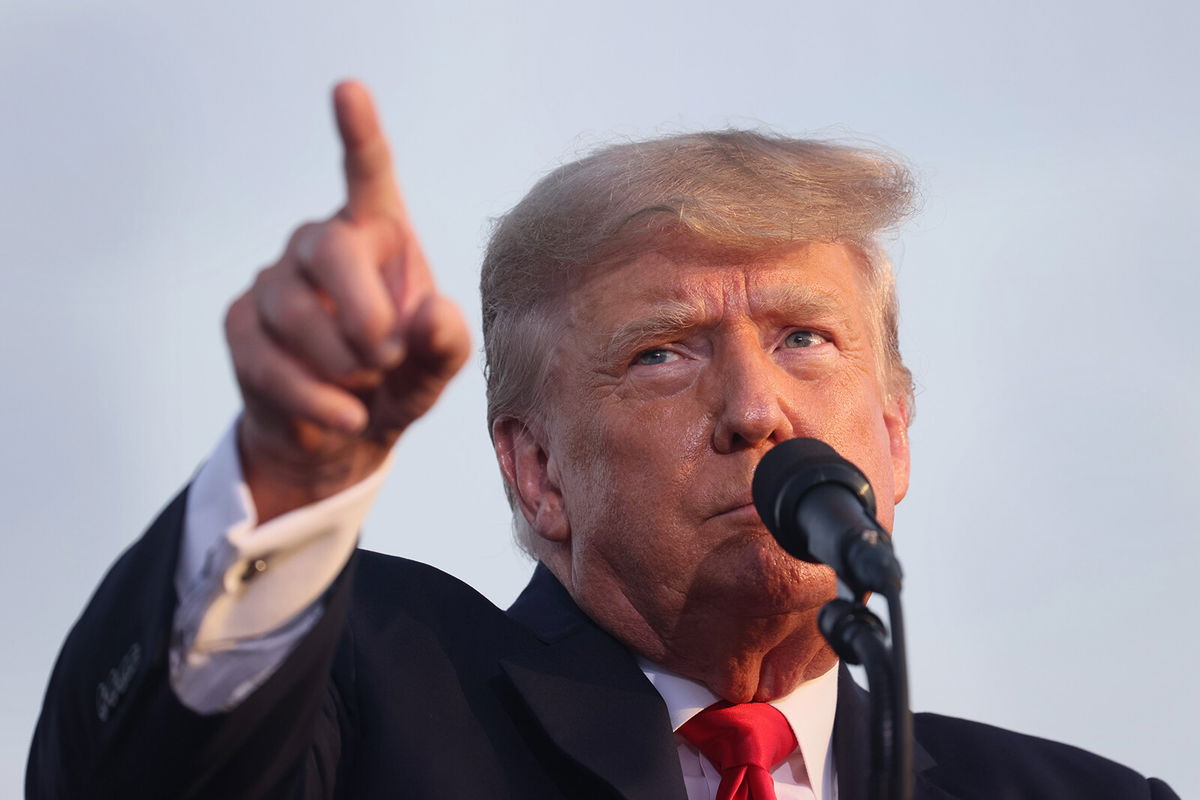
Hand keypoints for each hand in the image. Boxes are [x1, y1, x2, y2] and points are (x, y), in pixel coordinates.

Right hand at [224, 81, 470, 522]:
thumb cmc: (401, 380)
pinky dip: (317, 398)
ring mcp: (274, 281)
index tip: (348, 90)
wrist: (347, 436)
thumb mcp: (436, 367)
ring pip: (297, 313)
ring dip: (345, 364)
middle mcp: (322, 244)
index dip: (359, 133)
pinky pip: (270, 361)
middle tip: (389, 355)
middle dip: (365, 315)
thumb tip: (432, 313)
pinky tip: (346, 415)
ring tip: (367, 383)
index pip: (367, 174)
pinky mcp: (241, 325)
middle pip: (330, 249)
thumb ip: (446, 343)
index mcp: (378, 234)